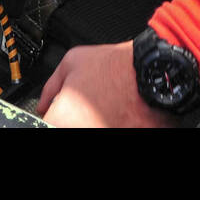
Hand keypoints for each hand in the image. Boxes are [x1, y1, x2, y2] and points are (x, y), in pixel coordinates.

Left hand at [36, 41, 176, 127]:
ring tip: (106, 107)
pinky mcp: (130, 138)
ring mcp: (104, 134)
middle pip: (67, 127)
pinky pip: (112, 128)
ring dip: (94, 122)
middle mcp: (82, 131)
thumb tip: (43, 103)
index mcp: (63, 119)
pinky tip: (119, 113)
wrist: (156, 74)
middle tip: (87, 107)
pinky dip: (114, 123)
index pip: (45, 124)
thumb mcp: (73, 61)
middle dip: (75, 119)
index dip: (53, 115)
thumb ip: (51, 86)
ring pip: (91, 128)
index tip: (58, 111)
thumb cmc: (119, 67)